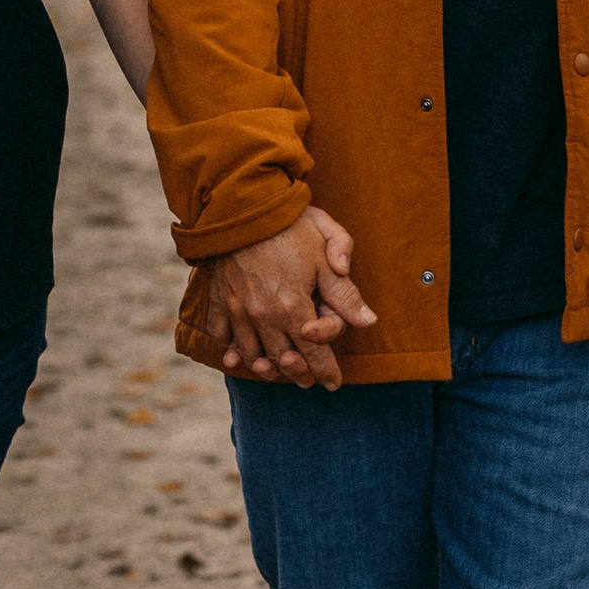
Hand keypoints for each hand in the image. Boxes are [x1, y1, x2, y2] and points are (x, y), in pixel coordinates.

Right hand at [198, 206, 375, 390]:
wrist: (241, 205)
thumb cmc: (289, 224)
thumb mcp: (326, 250)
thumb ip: (345, 291)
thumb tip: (368, 321)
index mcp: (293, 307)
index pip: (314, 353)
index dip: (327, 371)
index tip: (334, 382)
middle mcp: (264, 316)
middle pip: (283, 358)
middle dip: (298, 373)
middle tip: (307, 381)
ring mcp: (238, 309)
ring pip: (251, 352)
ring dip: (264, 367)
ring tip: (273, 372)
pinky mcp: (219, 297)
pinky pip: (220, 333)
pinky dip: (228, 347)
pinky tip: (234, 354)